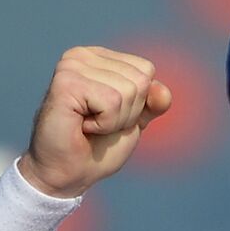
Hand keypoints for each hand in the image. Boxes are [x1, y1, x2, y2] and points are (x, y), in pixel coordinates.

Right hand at [18, 46, 171, 197]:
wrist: (66, 175)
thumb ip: (150, 103)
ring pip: (128, 92)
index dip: (137, 105)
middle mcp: (83, 55)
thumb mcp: (132, 122)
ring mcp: (72, 65)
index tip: (108, 117)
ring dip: (114, 121)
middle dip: (127, 114)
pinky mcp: (66, 82)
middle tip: (97, 125)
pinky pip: (111, 102)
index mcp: (99, 58)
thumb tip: (164, 91)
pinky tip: (81, 126)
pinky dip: (104, 124)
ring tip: (88, 126)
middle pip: (140, 80)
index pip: (146, 71)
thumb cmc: (95, 149)